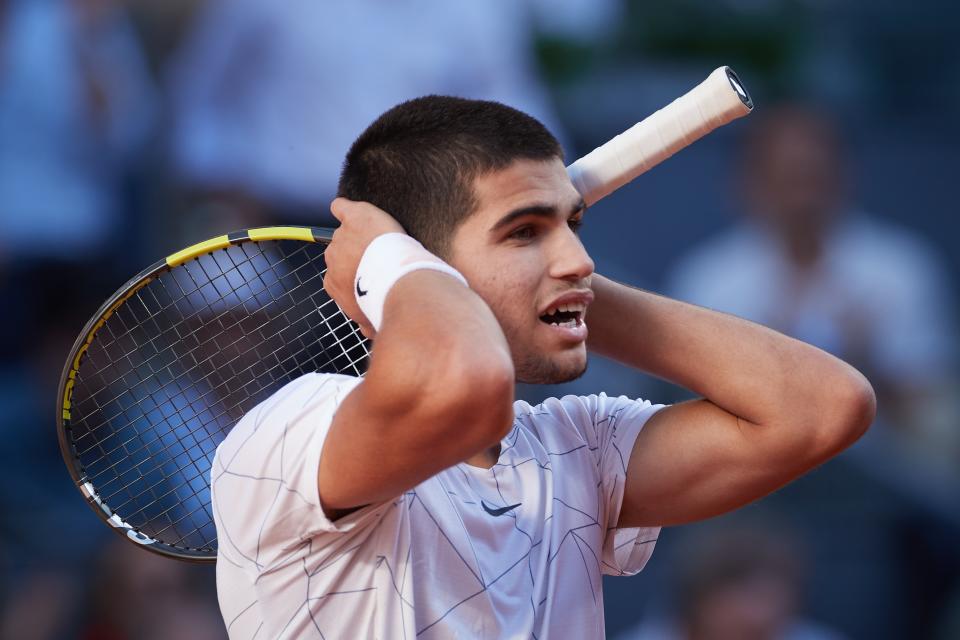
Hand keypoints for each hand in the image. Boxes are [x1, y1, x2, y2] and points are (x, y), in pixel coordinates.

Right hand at [325, 198, 405, 337]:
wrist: (397, 278)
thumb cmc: (385, 300)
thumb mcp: (372, 319)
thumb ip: (367, 322)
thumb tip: (367, 332)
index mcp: (333, 283)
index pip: (337, 277)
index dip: (353, 278)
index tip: (366, 279)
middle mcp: (333, 259)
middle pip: (341, 253)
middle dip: (357, 257)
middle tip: (378, 261)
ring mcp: (342, 236)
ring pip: (346, 233)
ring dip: (359, 235)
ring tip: (377, 238)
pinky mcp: (355, 217)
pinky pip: (341, 208)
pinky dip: (342, 207)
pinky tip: (342, 207)